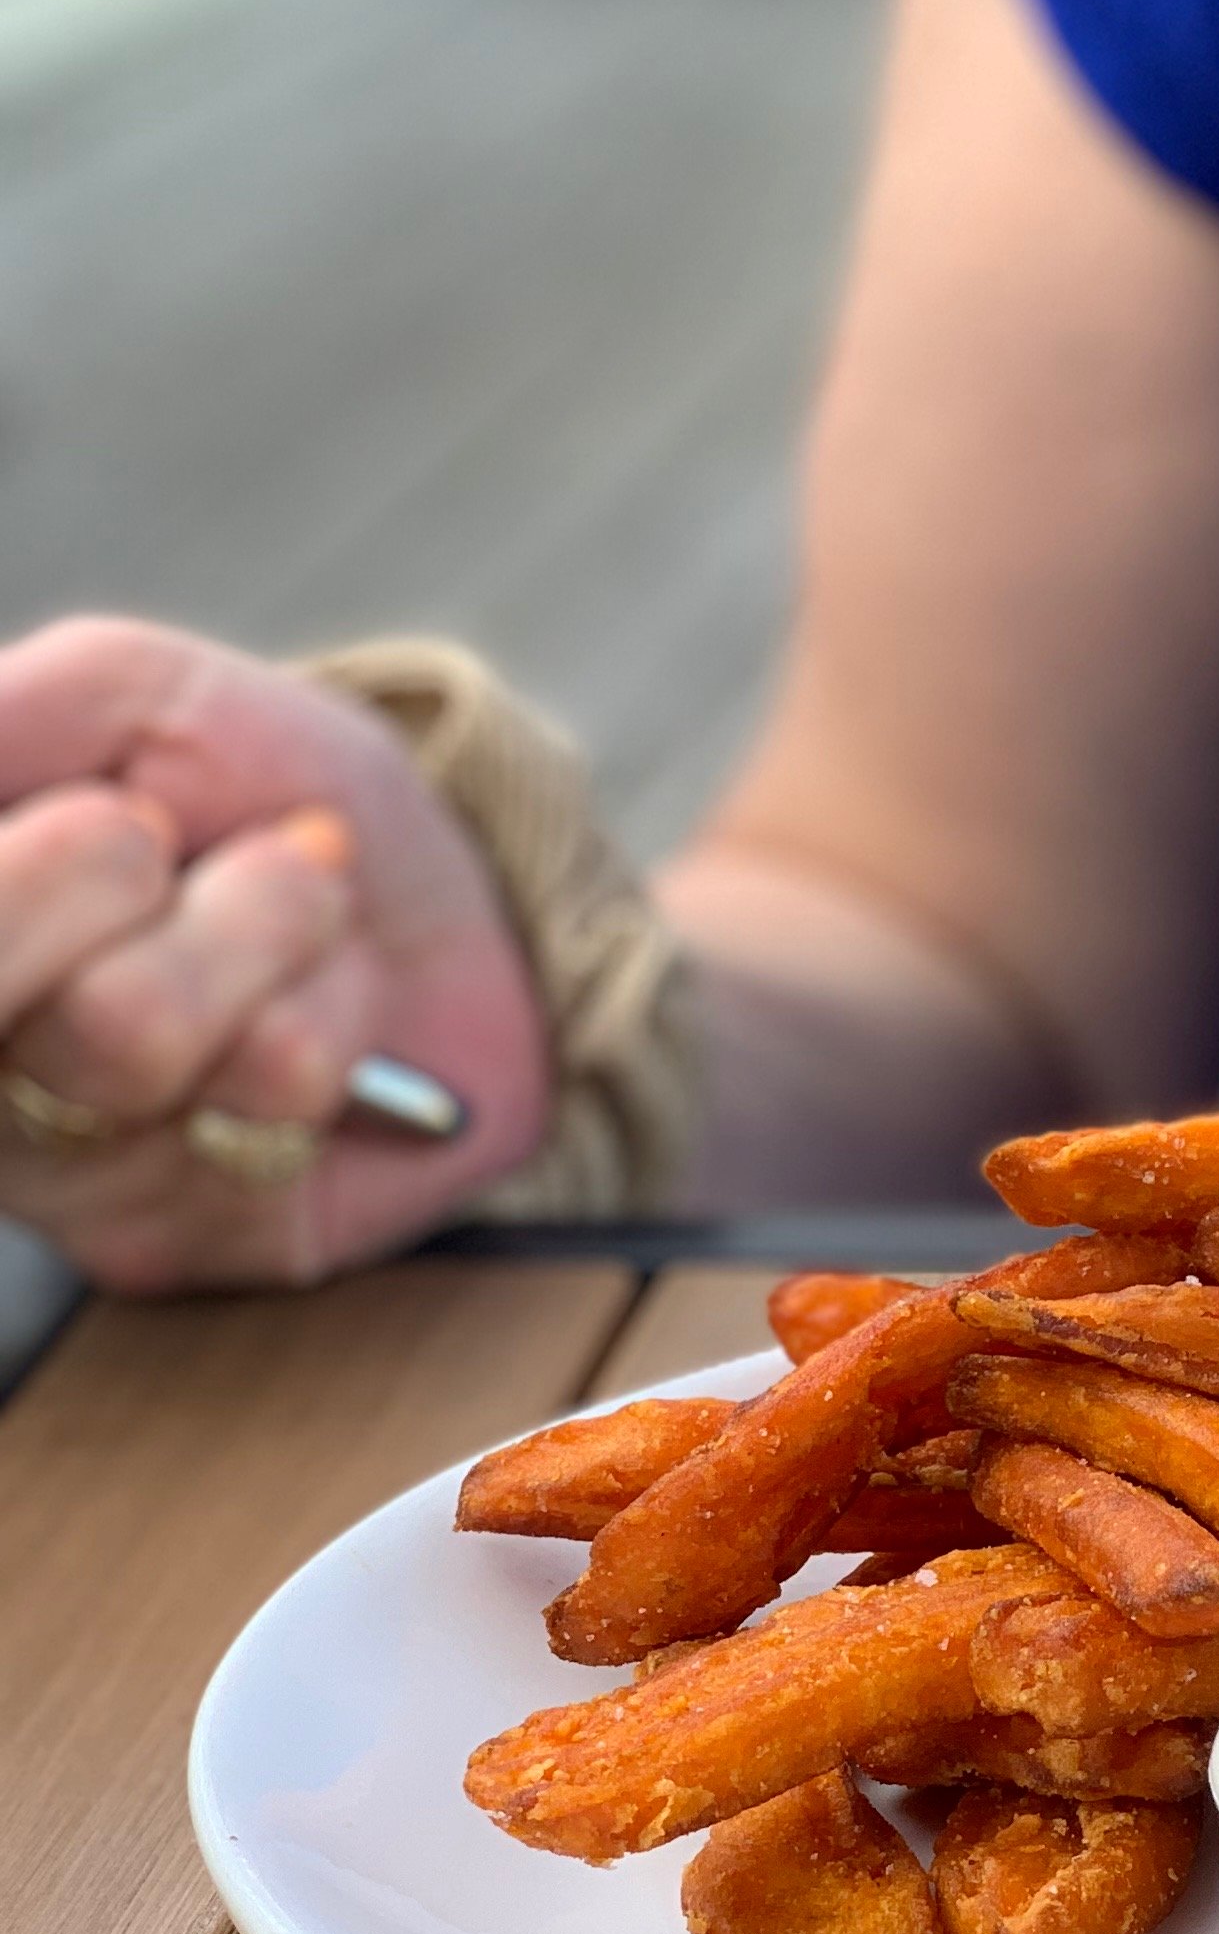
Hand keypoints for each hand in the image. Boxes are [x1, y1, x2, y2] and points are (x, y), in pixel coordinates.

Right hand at [0, 618, 548, 1293]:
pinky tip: (330, 1008)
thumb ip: (16, 719)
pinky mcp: (178, 1236)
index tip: (114, 814)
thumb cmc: (264, 790)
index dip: (26, 873)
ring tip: (293, 905)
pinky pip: (262, 1103)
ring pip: (126, 1033)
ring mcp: (48, 1168)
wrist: (458, 914)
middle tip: (160, 839)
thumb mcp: (130, 696)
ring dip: (252, 927)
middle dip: (94, 869)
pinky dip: (328, 1011)